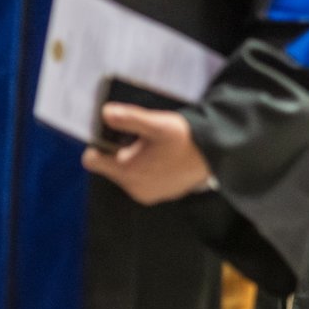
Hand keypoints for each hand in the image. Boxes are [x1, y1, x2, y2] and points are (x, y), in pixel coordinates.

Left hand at [82, 104, 213, 204]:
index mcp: (128, 172)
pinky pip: (145, 181)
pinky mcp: (162, 195)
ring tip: (155, 147)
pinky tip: (165, 157)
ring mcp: (149, 194)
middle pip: (111, 167)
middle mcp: (134, 189)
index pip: (92, 161)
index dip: (97, 145)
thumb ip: (129, 118)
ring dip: (136, 160)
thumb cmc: (186, 139)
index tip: (112, 134)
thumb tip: (105, 112)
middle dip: (120, 151)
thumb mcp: (156, 124)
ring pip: (129, 173)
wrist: (216, 155)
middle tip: (141, 138)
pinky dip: (149, 169)